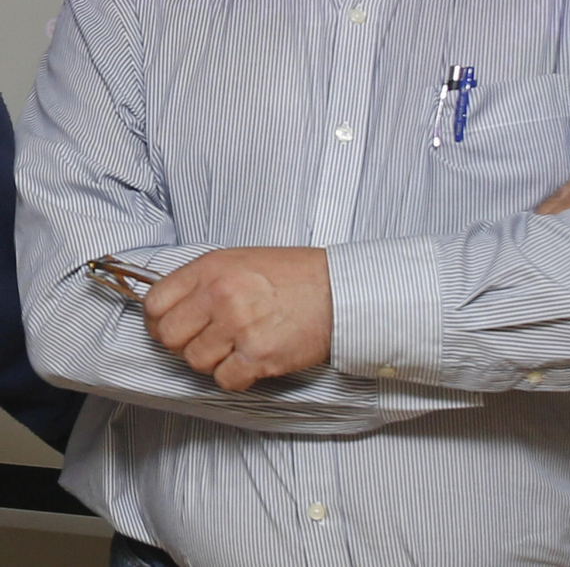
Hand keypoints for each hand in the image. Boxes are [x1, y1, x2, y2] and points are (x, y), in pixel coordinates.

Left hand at [143, 247, 331, 392]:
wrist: (342, 291)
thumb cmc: (298, 276)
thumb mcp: (243, 260)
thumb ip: (205, 281)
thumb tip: (172, 308)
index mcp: (213, 268)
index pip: (155, 303)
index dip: (159, 320)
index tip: (172, 325)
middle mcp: (222, 295)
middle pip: (168, 337)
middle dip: (184, 343)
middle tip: (207, 340)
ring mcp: (239, 326)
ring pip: (195, 362)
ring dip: (213, 360)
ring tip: (238, 346)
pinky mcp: (258, 355)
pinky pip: (224, 380)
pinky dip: (237, 376)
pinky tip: (253, 360)